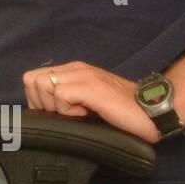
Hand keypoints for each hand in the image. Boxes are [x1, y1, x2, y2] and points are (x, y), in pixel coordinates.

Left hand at [21, 61, 159, 143]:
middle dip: (40, 102)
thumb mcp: (87, 102)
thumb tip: (44, 112)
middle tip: (63, 114)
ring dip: (54, 106)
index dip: (37, 99)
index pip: (32, 77)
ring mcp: (83, 76)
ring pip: (42, 85)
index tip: (55, 114)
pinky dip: (68, 111)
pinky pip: (61, 95)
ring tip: (77, 113)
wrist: (153, 111)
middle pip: (31, 80)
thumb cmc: (123, 112)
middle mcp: (75, 69)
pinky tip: (86, 114)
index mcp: (73, 71)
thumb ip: (68, 99)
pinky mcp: (91, 87)